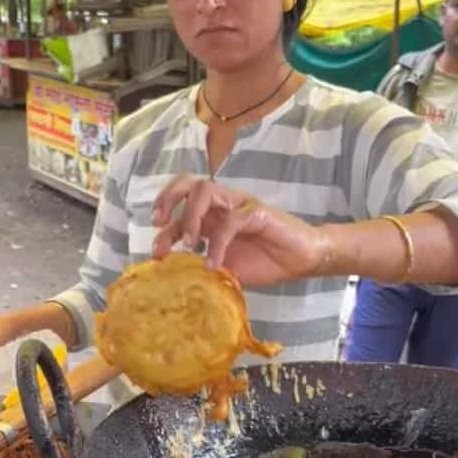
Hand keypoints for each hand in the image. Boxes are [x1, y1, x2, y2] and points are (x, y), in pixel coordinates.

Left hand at [151, 174, 330, 286]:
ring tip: (188, 244)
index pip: (179, 203)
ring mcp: (239, 204)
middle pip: (188, 182)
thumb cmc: (263, 261)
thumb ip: (200, 265)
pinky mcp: (257, 212)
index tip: (156, 250)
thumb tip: (172, 275)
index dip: (163, 223)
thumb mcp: (224, 267)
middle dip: (167, 199)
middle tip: (159, 224)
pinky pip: (231, 220)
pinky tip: (214, 264)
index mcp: (211, 214)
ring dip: (191, 216)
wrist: (301, 261)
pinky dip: (218, 243)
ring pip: (206, 190)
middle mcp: (222, 204)